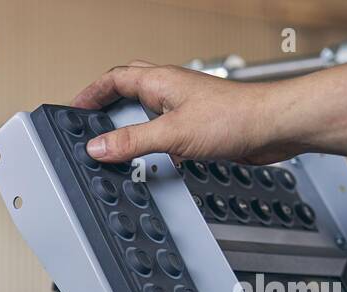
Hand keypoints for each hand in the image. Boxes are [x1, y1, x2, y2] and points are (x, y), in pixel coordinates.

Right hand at [70, 61, 296, 164]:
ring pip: (146, 110)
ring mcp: (184, 107)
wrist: (272, 127)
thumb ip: (132, 141)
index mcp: (160, 82)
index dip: (91, 93)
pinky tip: (150, 158)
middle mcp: (171, 90)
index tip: (74, 108)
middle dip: (106, 103)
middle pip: (128, 88)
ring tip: (113, 143)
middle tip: (88, 121)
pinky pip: (162, 130)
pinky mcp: (197, 126)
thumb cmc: (235, 117)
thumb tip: (98, 146)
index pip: (114, 79)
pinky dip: (149, 142)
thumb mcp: (171, 134)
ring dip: (128, 124)